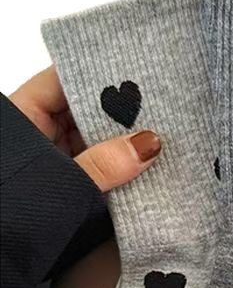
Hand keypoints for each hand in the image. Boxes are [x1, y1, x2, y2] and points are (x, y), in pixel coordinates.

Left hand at [9, 65, 160, 190]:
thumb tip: (148, 144)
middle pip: (85, 109)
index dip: (98, 74)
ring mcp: (56, 159)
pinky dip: (122, 165)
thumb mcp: (62, 183)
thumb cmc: (12, 213)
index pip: (64, 79)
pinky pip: (101, 165)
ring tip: (161, 135)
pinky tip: (148, 165)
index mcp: (24, 116)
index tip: (135, 73)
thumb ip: (105, 163)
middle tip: (160, 107)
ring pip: (96, 138)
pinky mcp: (71, 183)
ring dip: (125, 141)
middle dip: (120, 111)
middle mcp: (39, 133)